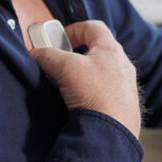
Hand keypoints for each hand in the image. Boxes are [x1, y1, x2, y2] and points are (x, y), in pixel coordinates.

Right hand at [31, 20, 141, 136]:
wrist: (111, 134)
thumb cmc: (94, 95)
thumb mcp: (64, 68)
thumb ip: (47, 55)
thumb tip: (36, 54)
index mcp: (112, 50)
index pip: (94, 27)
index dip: (74, 28)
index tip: (60, 38)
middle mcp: (123, 66)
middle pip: (98, 50)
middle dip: (77, 54)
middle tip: (61, 63)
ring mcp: (126, 88)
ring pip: (102, 73)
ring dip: (84, 76)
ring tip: (68, 86)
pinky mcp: (124, 107)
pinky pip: (106, 93)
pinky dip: (92, 94)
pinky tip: (80, 104)